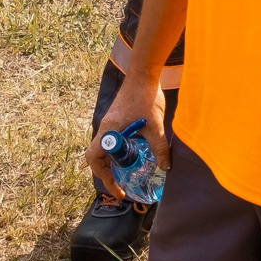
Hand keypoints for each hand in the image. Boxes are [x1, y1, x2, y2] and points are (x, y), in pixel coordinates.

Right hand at [89, 73, 169, 197]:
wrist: (143, 73)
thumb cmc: (145, 97)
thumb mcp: (155, 126)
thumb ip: (160, 148)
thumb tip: (166, 168)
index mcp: (109, 132)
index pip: (94, 158)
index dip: (103, 176)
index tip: (117, 187)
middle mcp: (106, 129)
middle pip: (97, 157)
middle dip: (107, 174)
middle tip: (121, 186)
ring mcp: (111, 124)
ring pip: (105, 149)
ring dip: (112, 164)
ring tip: (126, 175)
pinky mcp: (117, 120)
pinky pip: (112, 141)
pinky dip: (118, 153)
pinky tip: (133, 155)